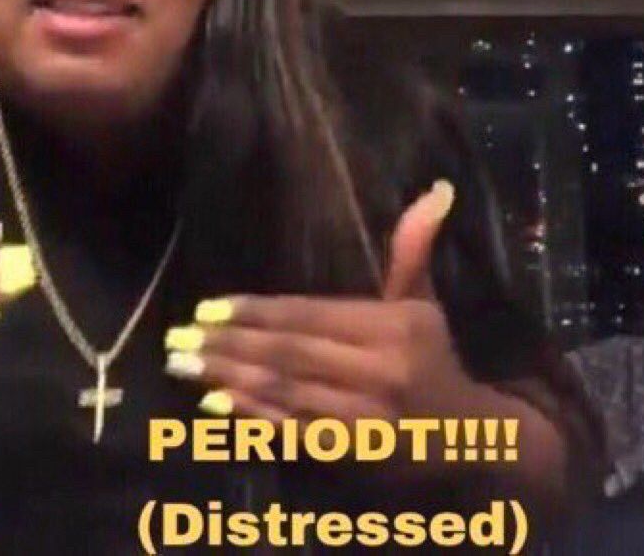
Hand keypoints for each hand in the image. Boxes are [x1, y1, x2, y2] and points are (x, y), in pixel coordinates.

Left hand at [164, 180, 482, 472]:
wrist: (467, 436)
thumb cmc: (432, 356)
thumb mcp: (422, 300)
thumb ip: (412, 248)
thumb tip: (435, 189)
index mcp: (393, 329)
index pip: (310, 316)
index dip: (256, 313)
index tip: (208, 308)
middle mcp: (378, 371)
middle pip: (289, 354)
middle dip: (228, 344)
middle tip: (176, 338)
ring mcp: (363, 418)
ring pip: (284, 392)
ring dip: (227, 377)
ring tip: (182, 365)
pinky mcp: (351, 453)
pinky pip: (293, 430)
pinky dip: (252, 415)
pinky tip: (214, 402)